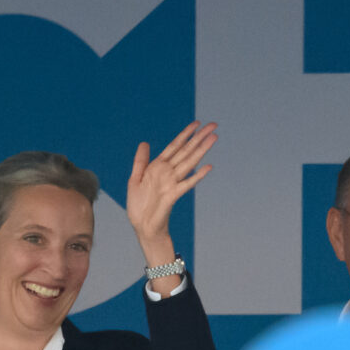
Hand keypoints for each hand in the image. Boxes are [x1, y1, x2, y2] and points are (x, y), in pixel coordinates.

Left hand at [125, 120, 216, 263]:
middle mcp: (168, 172)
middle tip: (214, 125)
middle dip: (199, 137)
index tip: (197, 123)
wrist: (142, 226)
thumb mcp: (135, 179)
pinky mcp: (173, 195)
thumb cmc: (139, 206)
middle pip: (186, 151)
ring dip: (202, 150)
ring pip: (189, 162)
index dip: (186, 134)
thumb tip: (145, 143)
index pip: (175, 146)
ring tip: (214, 138)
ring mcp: (172, 183)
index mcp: (158, 167)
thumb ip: (141, 161)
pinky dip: (197, 175)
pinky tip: (208, 167)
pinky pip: (187, 183)